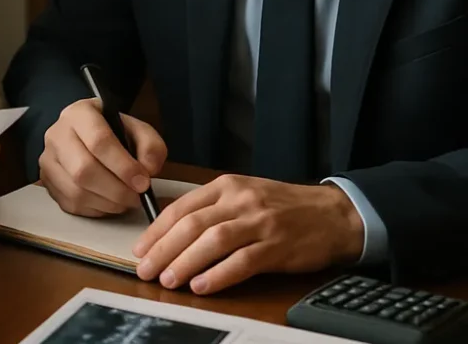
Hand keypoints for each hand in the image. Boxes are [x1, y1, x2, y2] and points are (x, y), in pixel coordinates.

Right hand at [39, 98, 166, 217]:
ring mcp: (48, 160)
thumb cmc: (112, 132)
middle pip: (84, 170)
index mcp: (79, 114)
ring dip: (108, 203)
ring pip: (76, 191)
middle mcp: (56, 135)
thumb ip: (150, 146)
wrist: (86, 134)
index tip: (143, 182)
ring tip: (126, 200)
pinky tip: (109, 202)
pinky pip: (71, 204)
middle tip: (136, 196)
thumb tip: (148, 169)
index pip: (98, 141)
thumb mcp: (137, 129)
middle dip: (116, 190)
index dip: (123, 166)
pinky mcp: (46, 182)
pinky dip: (96, 209)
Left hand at [133, 174, 364, 294]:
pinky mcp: (277, 246)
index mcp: (226, 186)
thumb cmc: (282, 207)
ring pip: (213, 241)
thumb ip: (210, 208)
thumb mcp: (242, 195)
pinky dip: (219, 275)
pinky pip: (243, 262)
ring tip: (168, 280)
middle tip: (145, 269)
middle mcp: (240, 200)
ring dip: (185, 262)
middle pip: (192, 225)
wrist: (332, 213)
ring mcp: (259, 222)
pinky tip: (202, 286)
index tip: (140, 249)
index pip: (182, 207)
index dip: (157, 230)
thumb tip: (169, 230)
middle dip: (164, 249)